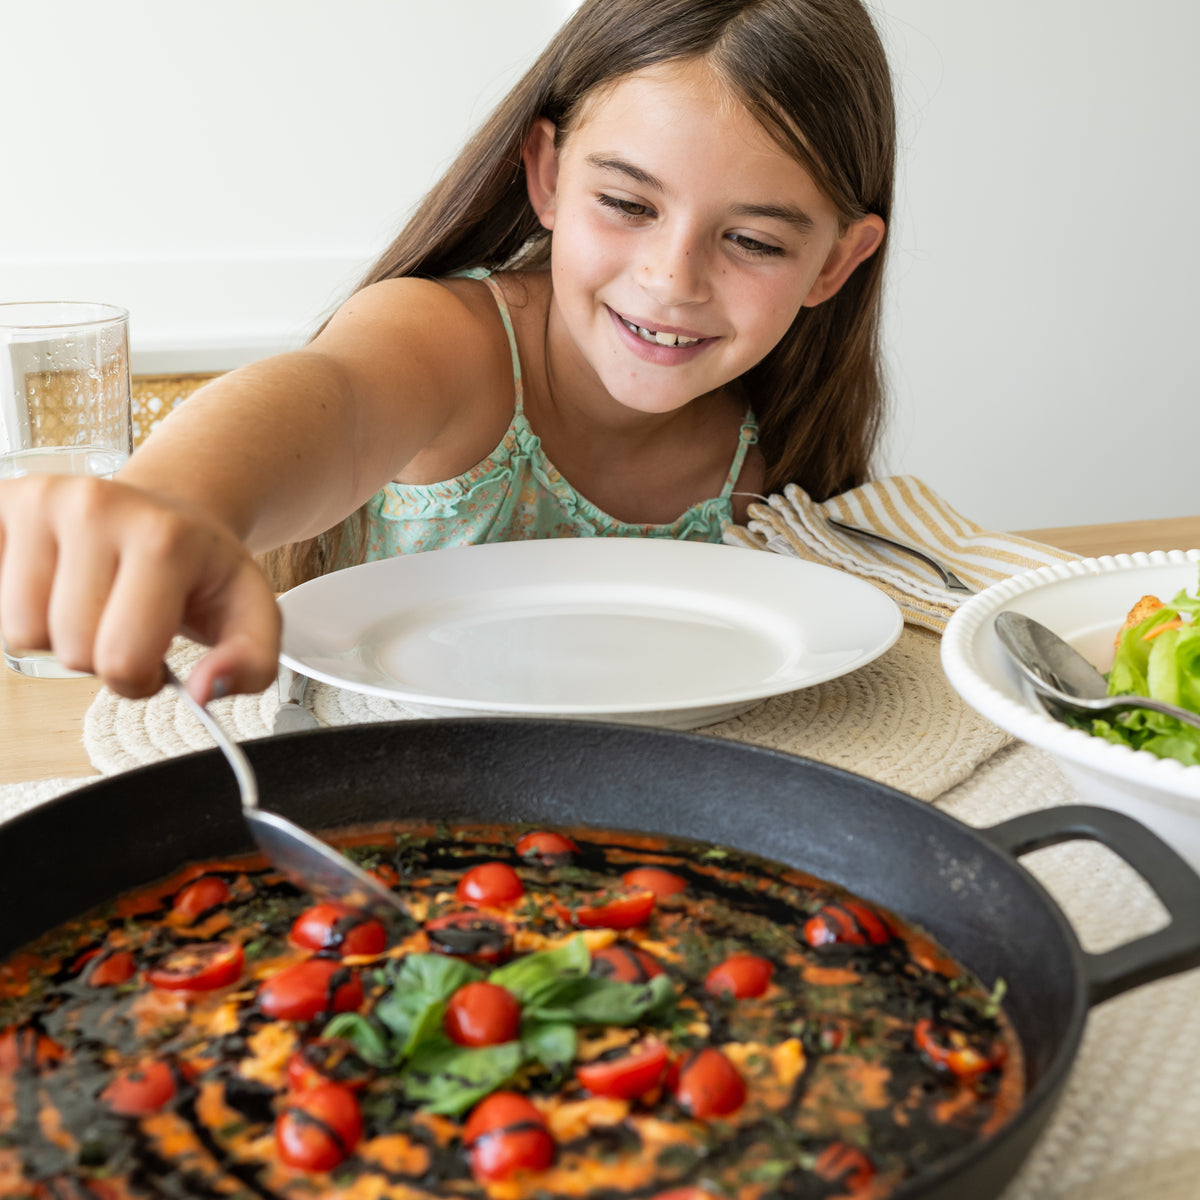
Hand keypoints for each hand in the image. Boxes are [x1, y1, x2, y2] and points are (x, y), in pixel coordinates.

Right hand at [0, 475, 280, 701]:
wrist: (168, 512)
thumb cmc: (202, 568)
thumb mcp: (253, 615)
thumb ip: (251, 665)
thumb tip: (205, 691)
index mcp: (163, 538)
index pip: (121, 659)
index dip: (139, 680)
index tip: (156, 658)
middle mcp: (96, 507)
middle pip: (67, 650)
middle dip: (99, 657)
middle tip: (125, 623)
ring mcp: (42, 500)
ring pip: (21, 633)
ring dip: (58, 635)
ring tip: (94, 604)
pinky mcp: (2, 502)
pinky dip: (21, 607)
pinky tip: (56, 585)